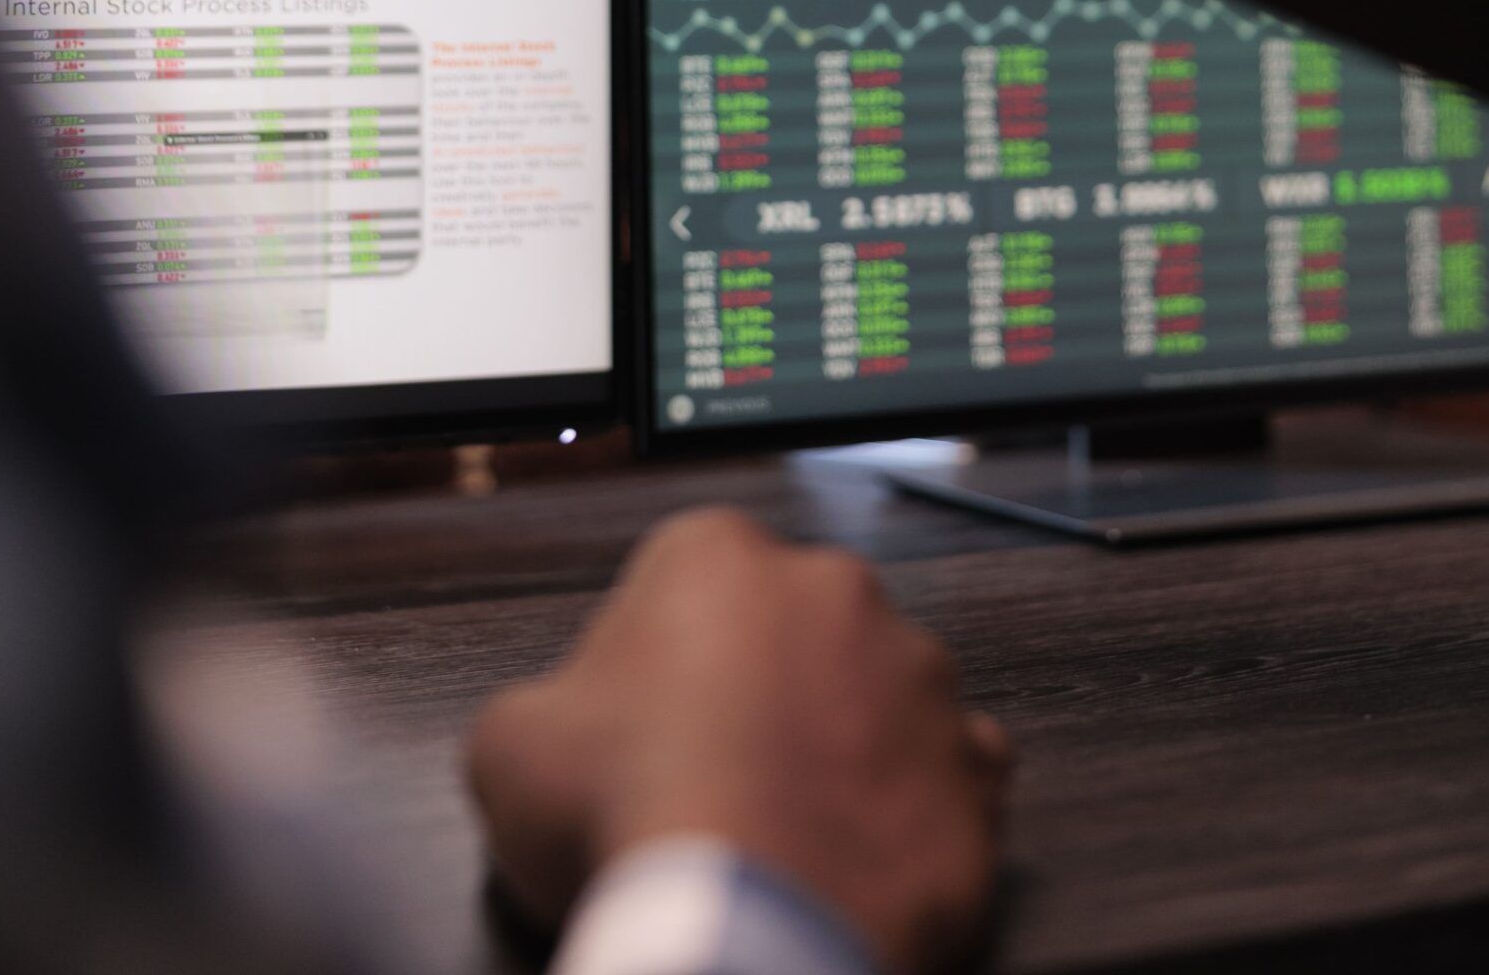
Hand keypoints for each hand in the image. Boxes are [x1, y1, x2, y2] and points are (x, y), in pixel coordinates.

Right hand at [464, 509, 1009, 973]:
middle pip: (790, 623)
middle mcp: (832, 587)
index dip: (659, 652)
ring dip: (845, 738)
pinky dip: (916, 804)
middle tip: (715, 771)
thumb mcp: (511, 746)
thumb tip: (558, 727)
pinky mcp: (976, 764)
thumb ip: (545, 703)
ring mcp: (918, 673)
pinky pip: (951, 769)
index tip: (642, 717)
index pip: (686, 575)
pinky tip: (860, 851)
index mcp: (717, 556)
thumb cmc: (635, 822)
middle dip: (763, 682)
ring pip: (878, 689)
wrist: (745, 932)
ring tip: (790, 822)